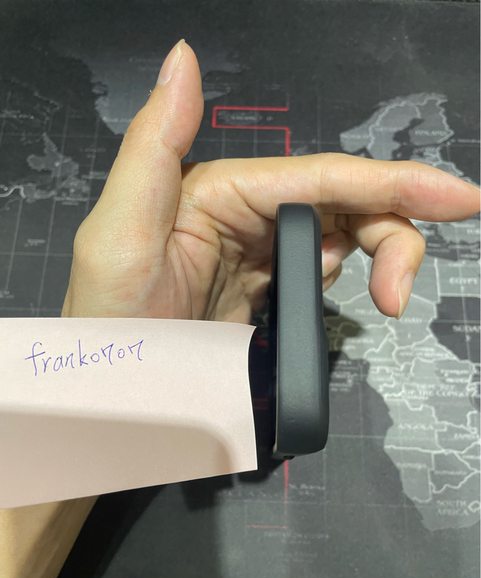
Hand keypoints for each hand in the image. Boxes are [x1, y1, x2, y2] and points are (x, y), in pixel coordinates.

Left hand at [63, 40, 479, 320]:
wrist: (113, 387)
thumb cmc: (107, 316)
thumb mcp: (118, 229)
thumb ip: (155, 142)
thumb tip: (183, 58)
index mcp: (220, 190)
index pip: (321, 177)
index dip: (394, 183)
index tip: (457, 198)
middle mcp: (245, 214)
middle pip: (344, 203)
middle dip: (392, 235)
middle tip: (398, 292)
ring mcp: (260, 255)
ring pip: (344, 236)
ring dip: (377, 260)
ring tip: (381, 299)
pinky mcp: (266, 292)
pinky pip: (325, 273)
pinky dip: (346, 280)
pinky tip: (338, 294)